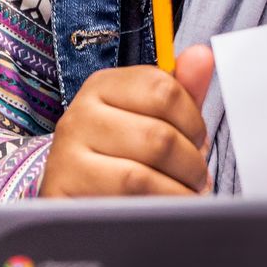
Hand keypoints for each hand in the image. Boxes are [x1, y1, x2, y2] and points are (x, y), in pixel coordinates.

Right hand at [41, 47, 214, 197]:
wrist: (78, 204)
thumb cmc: (124, 158)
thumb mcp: (155, 120)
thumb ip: (181, 91)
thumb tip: (203, 55)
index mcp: (103, 86)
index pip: (162, 88)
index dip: (193, 121)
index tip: (197, 140)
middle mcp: (79, 115)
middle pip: (158, 136)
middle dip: (191, 163)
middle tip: (196, 177)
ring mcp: (66, 156)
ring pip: (142, 173)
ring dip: (177, 191)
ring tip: (185, 196)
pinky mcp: (64, 193)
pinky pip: (123, 204)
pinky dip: (157, 208)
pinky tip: (163, 212)